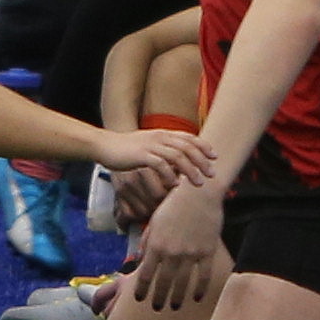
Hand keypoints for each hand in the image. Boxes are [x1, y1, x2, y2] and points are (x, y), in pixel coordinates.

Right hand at [85, 123, 216, 203]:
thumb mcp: (149, 145)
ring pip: (177, 156)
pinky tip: (175, 185)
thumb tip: (179, 163)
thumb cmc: (127, 149)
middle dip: (202, 161)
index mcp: (163, 134)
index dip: (203, 146)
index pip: (189, 137)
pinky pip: (160, 164)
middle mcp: (159, 137)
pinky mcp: (141, 155)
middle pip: (187, 147)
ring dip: (190, 170)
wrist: (105, 145)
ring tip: (198, 183)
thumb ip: (163, 150)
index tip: (214, 157)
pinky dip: (170, 175)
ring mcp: (150, 145)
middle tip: (211, 174)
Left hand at [129, 187, 230, 313]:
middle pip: (163, 283)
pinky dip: (200, 289)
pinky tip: (196, 297)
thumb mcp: (154, 222)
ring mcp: (191, 254)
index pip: (145, 275)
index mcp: (156, 245)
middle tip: (157, 308)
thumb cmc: (173, 205)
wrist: (199, 193)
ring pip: (183, 284)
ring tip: (174, 306)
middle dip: (158, 298)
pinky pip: (204, 276)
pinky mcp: (207, 252)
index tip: (139, 299)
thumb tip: (139, 260)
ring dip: (177, 298)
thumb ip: (146, 242)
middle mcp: (172, 253)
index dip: (141, 290)